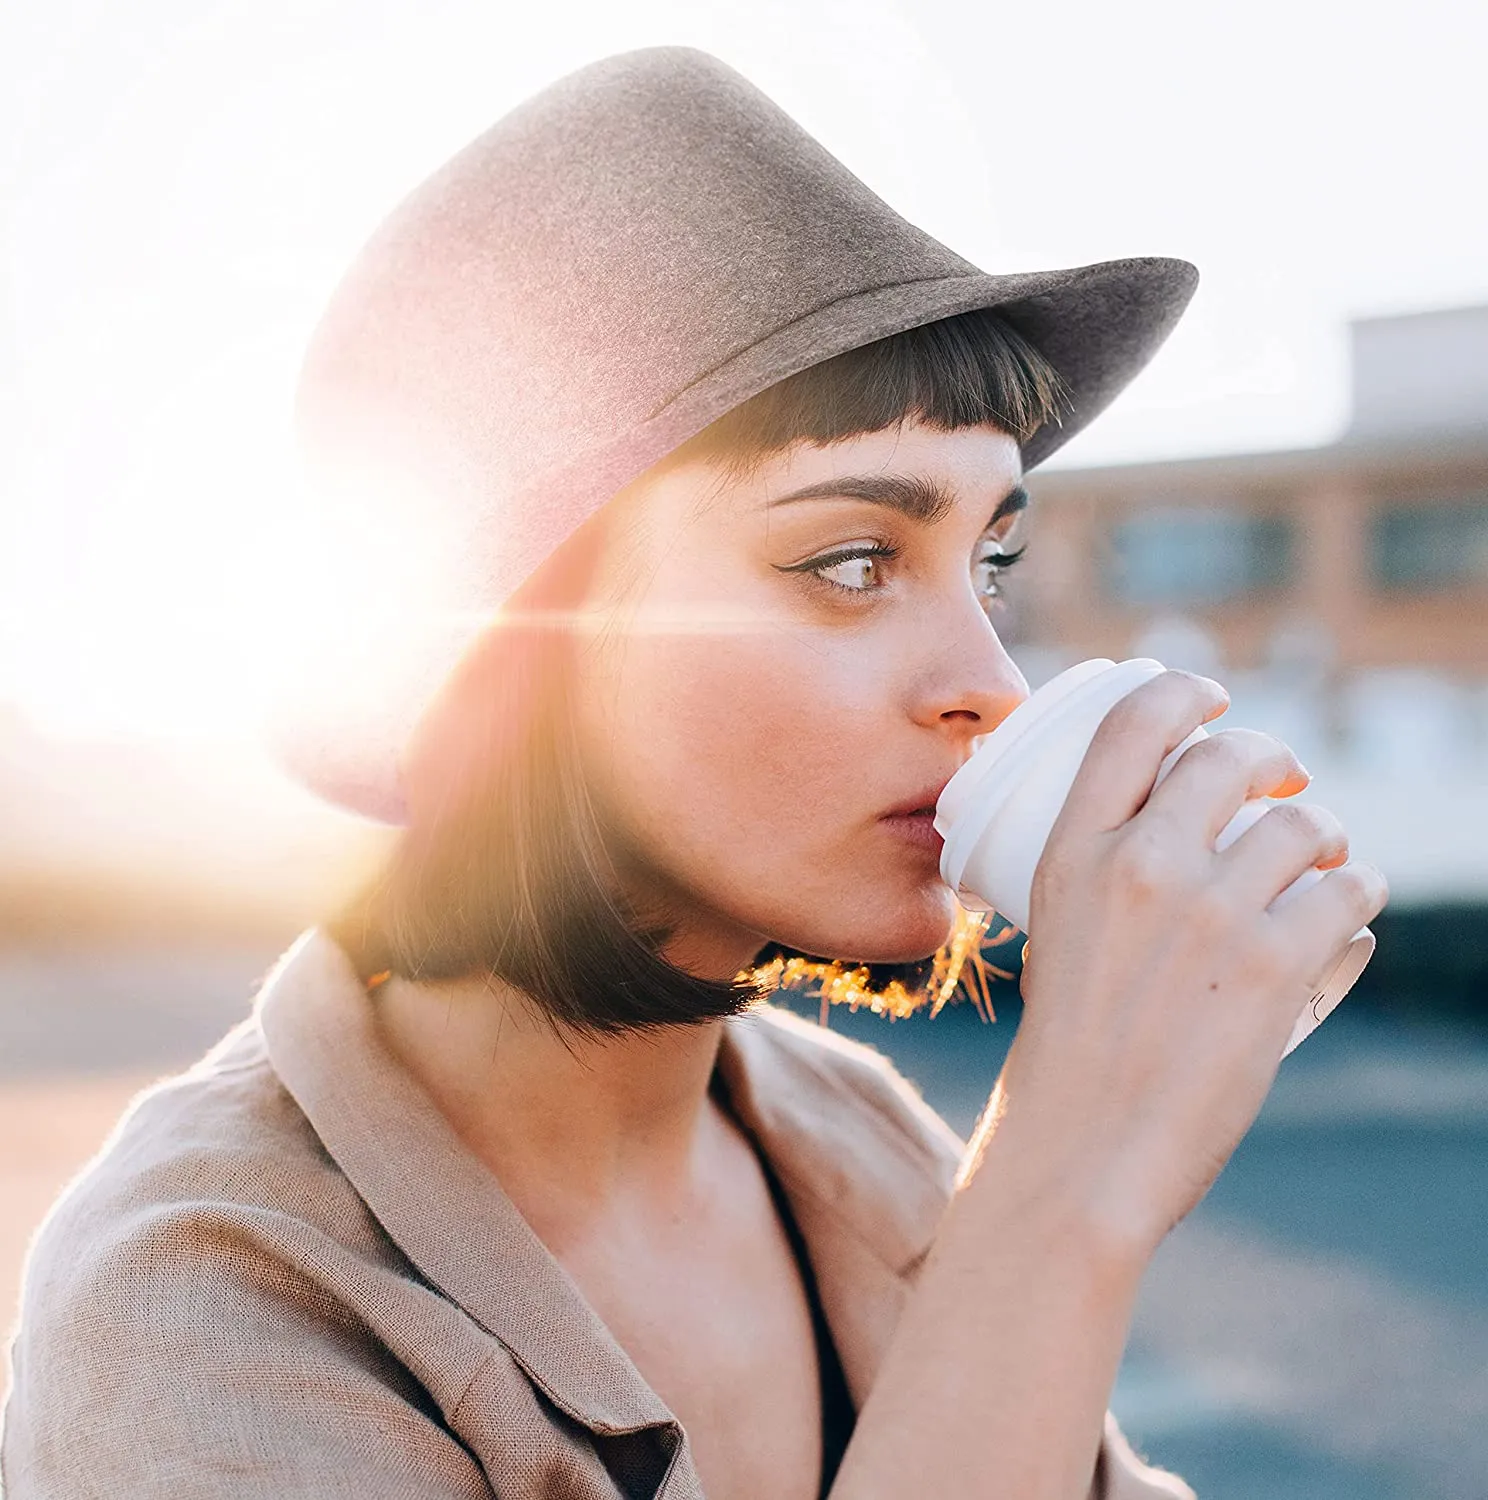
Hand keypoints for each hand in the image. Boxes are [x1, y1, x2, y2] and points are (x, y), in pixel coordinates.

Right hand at [998, 669, 1387, 1260]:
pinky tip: (1344, 923)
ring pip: (1307, 826)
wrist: (1083, 1152)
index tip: (1212, 699)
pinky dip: (1356, 904)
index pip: (1134, 722)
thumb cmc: (1066, 1054)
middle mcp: (1141, 865)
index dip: (1184, 691)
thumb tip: (1174, 840)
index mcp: (1073, 852)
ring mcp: (1212, 912)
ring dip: (1327, 841)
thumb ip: (1104, 879)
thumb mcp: (1057, 936)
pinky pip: (1350, 896)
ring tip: (1323, 868)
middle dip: (1274, 761)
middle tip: (1285, 788)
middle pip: (1233, 756)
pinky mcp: (1277, 965)